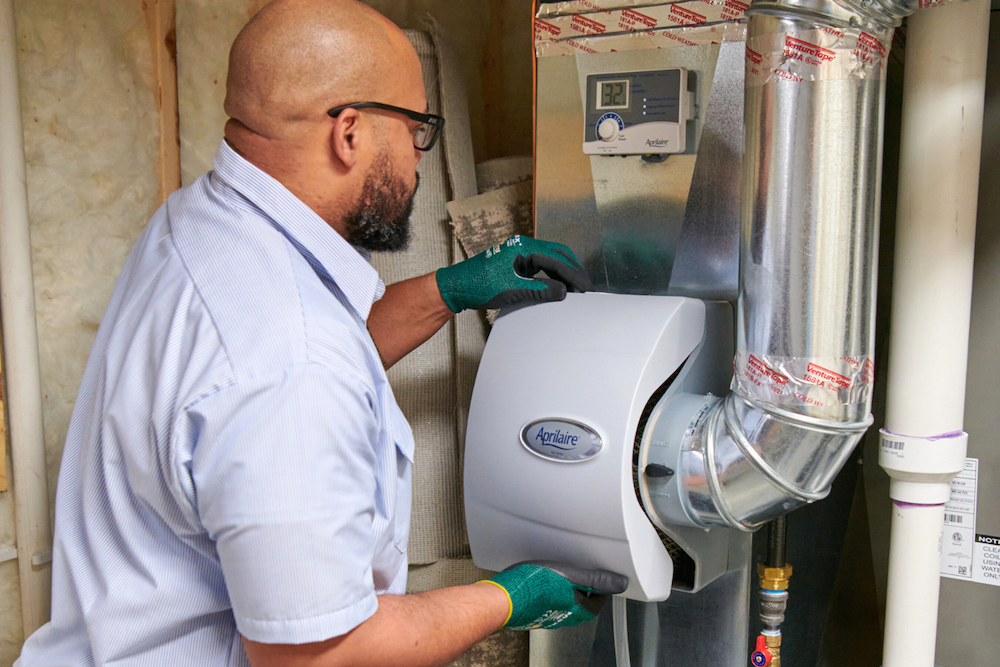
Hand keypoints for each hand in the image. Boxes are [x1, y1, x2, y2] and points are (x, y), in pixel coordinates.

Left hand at [435, 235, 592, 312]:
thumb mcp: (514, 290)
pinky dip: (553, 274)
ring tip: (576, 288)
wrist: (458, 287)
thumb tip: (564, 292)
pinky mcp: (516, 261)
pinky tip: (558, 286)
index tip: (585, 288)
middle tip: (586, 287)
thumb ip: (541, 290)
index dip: (574, 275)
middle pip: (558, 254)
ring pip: (551, 259)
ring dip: (564, 272)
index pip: (558, 260)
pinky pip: (541, 264)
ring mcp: (520, 252)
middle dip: (574, 270)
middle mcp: (524, 245)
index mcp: (524, 247)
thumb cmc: (480, 285)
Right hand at [481, 562, 627, 630]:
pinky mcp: (533, 616)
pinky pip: (548, 608)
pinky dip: (551, 599)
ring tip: (563, 580)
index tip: (599, 581)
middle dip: (585, 595)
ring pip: (564, 609)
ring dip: (567, 597)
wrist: (503, 599)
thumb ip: (595, 579)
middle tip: (582, 580)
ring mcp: (547, 618)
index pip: (597, 604)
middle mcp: (563, 617)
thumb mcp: (568, 574)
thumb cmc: (533, 586)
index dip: (600, 591)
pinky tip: (542, 589)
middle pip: (582, 609)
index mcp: (576, 608)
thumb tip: (619, 583)